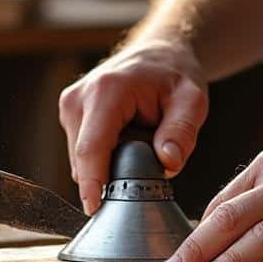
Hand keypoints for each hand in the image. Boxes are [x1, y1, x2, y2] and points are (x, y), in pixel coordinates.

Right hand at [58, 39, 208, 213]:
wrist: (157, 53)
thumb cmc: (174, 74)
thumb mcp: (192, 100)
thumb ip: (183, 131)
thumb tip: (169, 163)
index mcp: (106, 92)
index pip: (92, 147)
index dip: (92, 181)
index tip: (93, 208)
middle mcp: (78, 99)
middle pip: (85, 160)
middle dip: (113, 175)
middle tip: (150, 163)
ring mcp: (70, 107)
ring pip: (82, 161)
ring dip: (109, 165)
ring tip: (139, 144)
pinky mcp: (70, 116)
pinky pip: (83, 154)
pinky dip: (105, 157)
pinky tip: (126, 143)